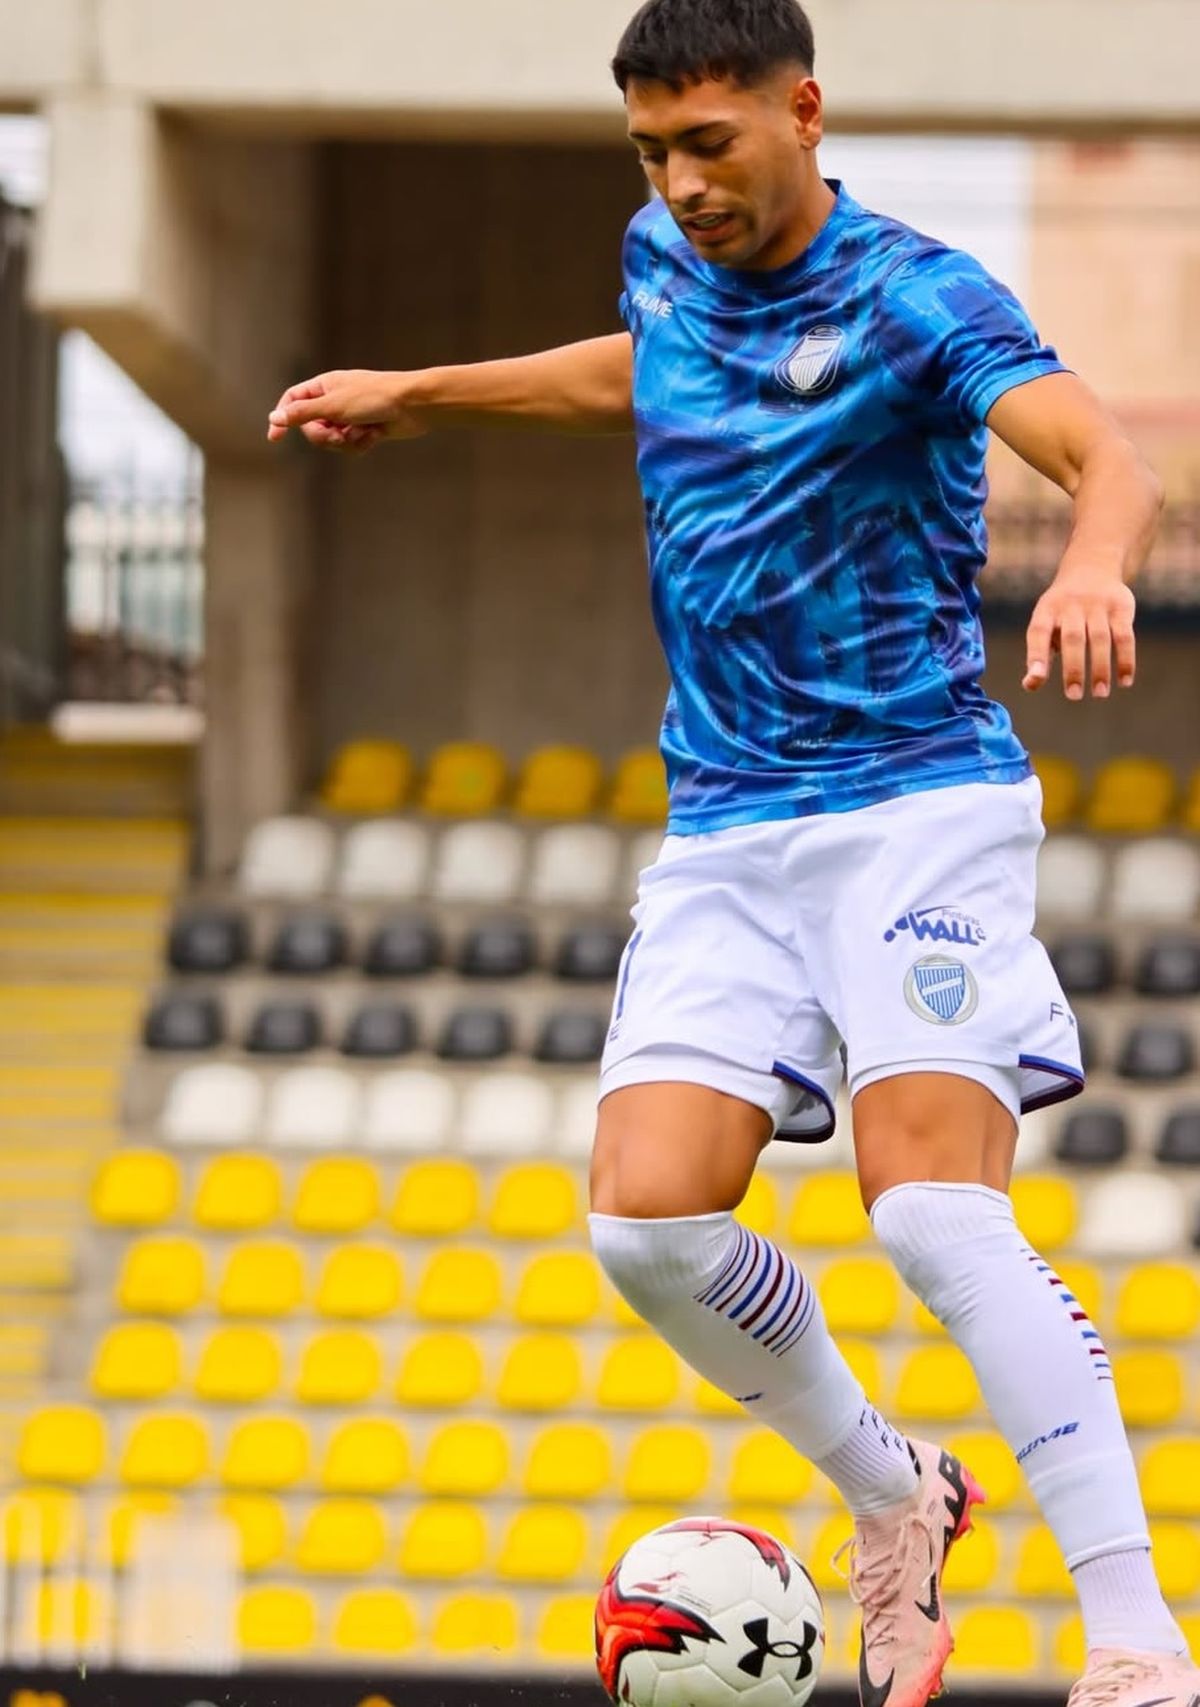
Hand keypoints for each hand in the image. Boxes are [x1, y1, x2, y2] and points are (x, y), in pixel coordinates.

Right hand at [266, 369, 428, 452]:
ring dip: (346, 442)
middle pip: (312, 427)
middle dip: (324, 437)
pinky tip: (376, 434)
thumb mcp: (334, 405)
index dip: (283, 417)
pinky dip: (362, 443)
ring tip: (364, 432)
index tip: (275, 437)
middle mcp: (335, 400)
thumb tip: (275, 417)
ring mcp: (350, 417)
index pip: (293, 400)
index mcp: (324, 386)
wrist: (413, 405)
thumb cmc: (375, 397)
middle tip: (337, 435)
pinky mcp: (365, 430)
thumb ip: (303, 413)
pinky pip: (351, 446)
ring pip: (332, 440)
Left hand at [1022, 573, 1135, 698]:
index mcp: (1046, 611)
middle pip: (1072, 638)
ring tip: (1100, 693)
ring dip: (1101, 668)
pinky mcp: (1121, 606)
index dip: (1036, 656)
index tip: (1036, 679)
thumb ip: (1038, 656)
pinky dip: (1126, 659)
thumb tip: (1031, 685)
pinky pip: (1124, 636)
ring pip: (1100, 638)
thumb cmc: (1062, 612)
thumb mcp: (1046, 626)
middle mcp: (1071, 605)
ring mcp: (1097, 604)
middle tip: (1074, 696)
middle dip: (1073, 668)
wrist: (1092, 567)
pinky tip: (1124, 681)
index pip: (1038, 633)